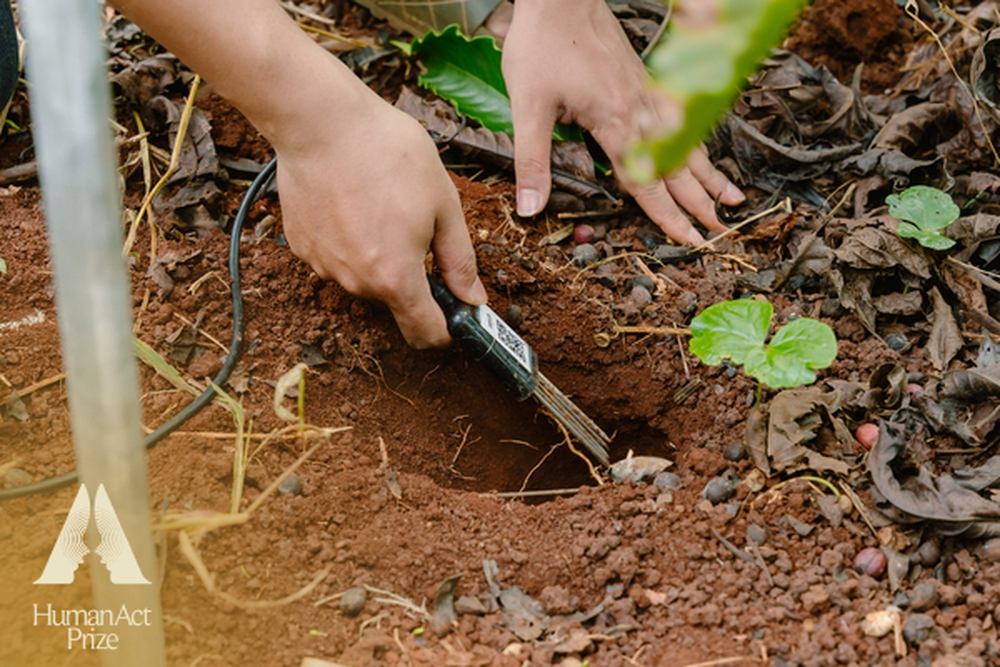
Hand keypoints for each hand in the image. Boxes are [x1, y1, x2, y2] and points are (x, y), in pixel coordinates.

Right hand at [274, 85, 486, 348]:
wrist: (320, 121)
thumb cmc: (388, 154)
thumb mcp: (443, 204)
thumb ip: (459, 260)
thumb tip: (473, 299)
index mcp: (395, 278)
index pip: (423, 333)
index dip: (444, 331)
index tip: (454, 315)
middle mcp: (355, 283)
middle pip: (394, 298)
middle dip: (410, 274)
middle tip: (417, 224)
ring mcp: (323, 266)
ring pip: (364, 276)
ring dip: (378, 255)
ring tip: (381, 203)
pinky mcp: (302, 247)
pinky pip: (337, 256)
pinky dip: (349, 240)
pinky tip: (353, 201)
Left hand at [500, 0, 744, 244]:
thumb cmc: (542, 45)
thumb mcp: (527, 107)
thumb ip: (531, 161)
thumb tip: (530, 209)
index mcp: (614, 121)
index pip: (646, 182)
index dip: (667, 216)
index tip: (690, 240)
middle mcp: (639, 109)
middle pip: (676, 167)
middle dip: (699, 203)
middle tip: (720, 232)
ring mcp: (647, 93)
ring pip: (686, 142)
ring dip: (709, 175)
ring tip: (732, 198)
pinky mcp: (644, 79)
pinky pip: (679, 121)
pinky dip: (697, 143)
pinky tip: (703, 153)